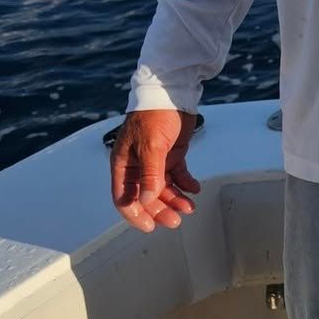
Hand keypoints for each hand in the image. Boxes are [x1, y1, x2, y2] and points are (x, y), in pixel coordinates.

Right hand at [110, 108, 200, 232]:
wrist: (172, 92)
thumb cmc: (154, 115)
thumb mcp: (151, 145)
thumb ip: (151, 174)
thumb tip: (148, 200)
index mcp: (123, 163)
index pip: (125, 196)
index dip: (135, 214)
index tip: (150, 226)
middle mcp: (137, 165)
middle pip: (147, 196)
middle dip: (160, 209)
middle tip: (176, 221)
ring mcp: (155, 161)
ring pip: (163, 188)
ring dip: (175, 199)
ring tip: (190, 207)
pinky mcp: (172, 155)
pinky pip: (177, 176)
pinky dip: (186, 184)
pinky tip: (194, 190)